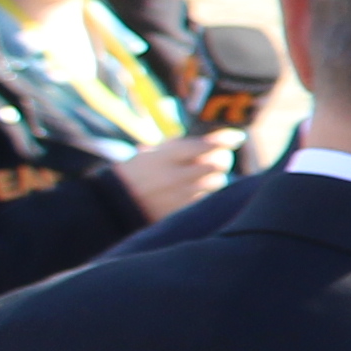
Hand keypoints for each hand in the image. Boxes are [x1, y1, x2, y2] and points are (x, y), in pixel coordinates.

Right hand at [114, 131, 234, 221]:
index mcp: (163, 157)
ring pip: (215, 184)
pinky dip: (208, 193)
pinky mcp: (179, 213)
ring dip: (216, 178)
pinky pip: (206, 200)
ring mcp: (176, 197)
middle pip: (215, 166)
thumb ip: (182, 147)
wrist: (113, 202)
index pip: (203, 145)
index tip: (237, 137)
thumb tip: (219, 141)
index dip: (224, 140)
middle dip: (222, 160)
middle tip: (222, 157)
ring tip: (209, 175)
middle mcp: (172, 177)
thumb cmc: (139, 171)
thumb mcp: (154, 153)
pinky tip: (202, 190)